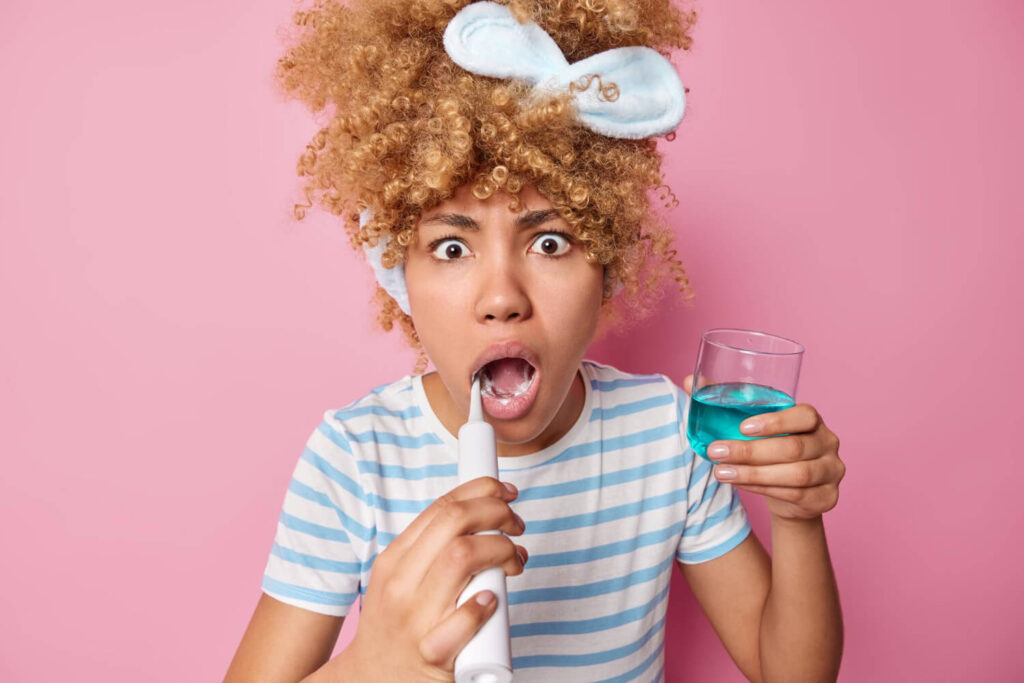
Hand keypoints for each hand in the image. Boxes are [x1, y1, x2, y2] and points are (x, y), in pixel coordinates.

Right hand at [324, 477, 527, 681]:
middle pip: (454, 523)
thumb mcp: (399, 581)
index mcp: (393, 560)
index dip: (480, 490)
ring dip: (500, 551)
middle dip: (496, 513)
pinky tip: (493, 600)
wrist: (371, 682)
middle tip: (516, 526)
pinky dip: (484, 604)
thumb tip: (482, 517)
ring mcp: (414, 619)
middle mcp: (400, 585)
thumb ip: (432, 551)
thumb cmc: (396, 627)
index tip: (505, 492)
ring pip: (461, 558)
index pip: (440, 507)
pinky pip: (463, 620)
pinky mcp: (432, 655)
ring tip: (514, 562)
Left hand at [683, 375, 844, 520]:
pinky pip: (794, 494)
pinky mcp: (827, 498)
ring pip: (795, 475)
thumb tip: (688, 380)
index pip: (804, 415)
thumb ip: (726, 403)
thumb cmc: (770, 450)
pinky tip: (739, 484)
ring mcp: (831, 472)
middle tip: (717, 452)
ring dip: (752, 473)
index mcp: (813, 421)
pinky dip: (762, 489)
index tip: (742, 427)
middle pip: (794, 448)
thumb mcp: (753, 428)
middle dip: (750, 452)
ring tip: (720, 472)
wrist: (795, 494)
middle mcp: (828, 443)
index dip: (775, 421)